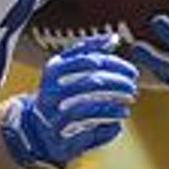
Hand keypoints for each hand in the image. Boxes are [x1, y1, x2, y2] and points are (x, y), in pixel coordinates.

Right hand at [1, 34, 137, 168]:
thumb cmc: (59, 94)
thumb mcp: (67, 68)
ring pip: (90, 102)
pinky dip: (109, 116)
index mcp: (54, 69)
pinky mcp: (60, 130)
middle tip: (132, 85)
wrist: (36, 127)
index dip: (114, 65)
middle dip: (118, 83)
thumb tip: (113, 38)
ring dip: (115, 100)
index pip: (88, 61)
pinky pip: (89, 121)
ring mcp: (53, 111)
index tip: (130, 71)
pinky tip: (120, 114)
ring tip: (129, 98)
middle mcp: (51, 89)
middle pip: (91, 81)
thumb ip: (89, 51)